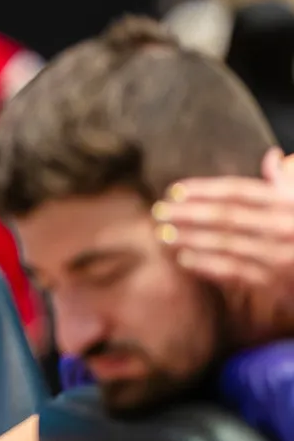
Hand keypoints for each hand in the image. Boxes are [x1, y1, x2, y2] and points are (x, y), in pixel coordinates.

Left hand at [156, 147, 293, 296]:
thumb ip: (286, 184)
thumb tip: (271, 156)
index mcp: (289, 204)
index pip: (239, 191)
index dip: (203, 189)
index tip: (174, 190)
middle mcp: (284, 227)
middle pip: (226, 216)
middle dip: (188, 213)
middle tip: (159, 212)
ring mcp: (280, 257)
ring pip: (225, 244)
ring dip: (190, 239)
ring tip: (163, 235)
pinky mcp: (276, 284)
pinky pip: (233, 272)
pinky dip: (206, 265)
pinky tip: (184, 260)